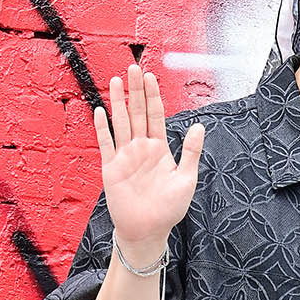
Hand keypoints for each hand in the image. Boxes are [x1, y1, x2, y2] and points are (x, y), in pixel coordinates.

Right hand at [94, 63, 204, 261]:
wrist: (147, 231)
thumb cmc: (169, 209)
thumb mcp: (186, 180)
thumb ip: (191, 152)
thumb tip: (199, 126)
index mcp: (160, 149)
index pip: (156, 116)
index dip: (153, 96)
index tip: (150, 76)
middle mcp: (141, 148)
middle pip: (137, 113)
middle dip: (135, 91)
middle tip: (133, 67)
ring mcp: (125, 156)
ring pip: (121, 123)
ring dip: (117, 102)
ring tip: (115, 80)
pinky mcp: (111, 168)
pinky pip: (106, 144)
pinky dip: (103, 128)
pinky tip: (100, 111)